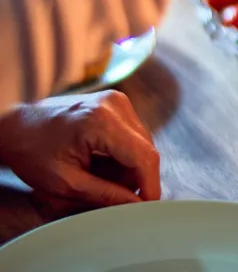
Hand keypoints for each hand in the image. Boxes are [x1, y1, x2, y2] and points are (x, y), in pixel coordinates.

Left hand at [0, 91, 159, 211]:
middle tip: (110, 194)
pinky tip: (100, 160)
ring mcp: (117, 100)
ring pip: (142, 142)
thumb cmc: (33, 153)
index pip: (143, 155)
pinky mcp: (116, 103)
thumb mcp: (65, 183)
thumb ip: (104, 194)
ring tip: (97, 175)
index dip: (150, 184)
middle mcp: (115, 105)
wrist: (17, 126)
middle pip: (145, 148)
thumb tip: (135, 204)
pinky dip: (123, 153)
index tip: (147, 206)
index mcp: (102, 121)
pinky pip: (133, 133)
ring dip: (128, 165)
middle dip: (134, 177)